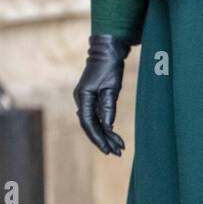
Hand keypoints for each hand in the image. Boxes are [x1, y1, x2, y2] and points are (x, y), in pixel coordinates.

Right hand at [73, 33, 131, 153]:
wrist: (107, 50)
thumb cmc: (110, 66)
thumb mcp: (112, 87)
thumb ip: (108, 106)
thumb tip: (107, 126)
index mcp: (84, 97)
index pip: (88, 123)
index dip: (98, 138)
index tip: (108, 149)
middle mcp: (82, 100)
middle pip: (91, 125)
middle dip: (103, 140)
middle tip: (117, 152)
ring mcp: (86, 99)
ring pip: (94, 122)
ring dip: (105, 135)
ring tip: (118, 147)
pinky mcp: (92, 98)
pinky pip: (97, 116)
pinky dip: (105, 125)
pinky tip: (112, 134)